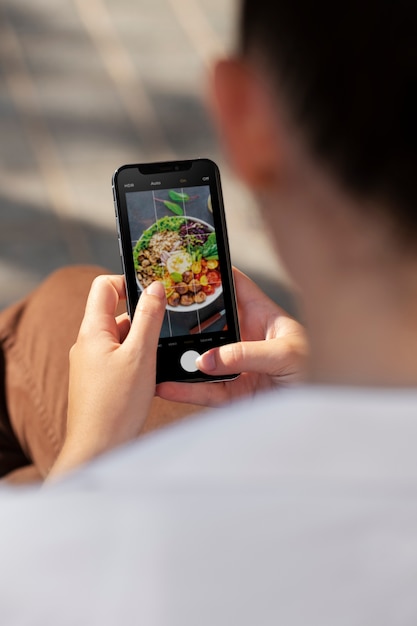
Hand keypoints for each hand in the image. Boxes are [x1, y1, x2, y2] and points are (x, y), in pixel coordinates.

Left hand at [48, 275, 165, 478]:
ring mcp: (91, 362)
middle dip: (143, 316)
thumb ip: (149, 318)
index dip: (129, 282)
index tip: (154, 291)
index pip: (104, 286)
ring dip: (142, 340)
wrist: (98, 449)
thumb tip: (156, 288)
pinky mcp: (98, 380)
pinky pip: (120, 357)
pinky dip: (137, 358)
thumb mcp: (140, 355)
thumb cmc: (116, 405)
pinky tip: (152, 373)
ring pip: (121, 337)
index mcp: (92, 331)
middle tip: (167, 324)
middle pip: (116, 312)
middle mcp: (87, 343)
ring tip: (160, 355)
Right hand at [156, 268, 308, 406]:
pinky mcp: (236, 394)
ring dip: (180, 356)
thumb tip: (206, 360)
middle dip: (185, 318)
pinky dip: (186, 390)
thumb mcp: (286, 354)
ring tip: (155, 352)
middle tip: (158, 313)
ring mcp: (239, 366)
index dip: (214, 273)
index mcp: (262, 316)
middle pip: (209, 322)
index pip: (235, 287)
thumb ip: (246, 354)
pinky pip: (206, 390)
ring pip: (202, 357)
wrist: (326, 410)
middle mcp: (246, 338)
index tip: (187, 264)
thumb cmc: (318, 371)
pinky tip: (167, 386)